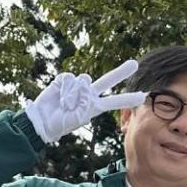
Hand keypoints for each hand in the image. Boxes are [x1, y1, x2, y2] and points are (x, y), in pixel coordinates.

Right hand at [24, 60, 146, 144]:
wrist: (43, 119)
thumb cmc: (61, 122)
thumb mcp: (78, 118)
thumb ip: (84, 103)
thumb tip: (84, 87)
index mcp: (95, 106)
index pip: (115, 101)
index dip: (128, 99)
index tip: (143, 97)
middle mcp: (89, 93)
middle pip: (108, 80)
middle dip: (121, 72)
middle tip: (135, 64)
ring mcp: (78, 86)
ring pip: (84, 80)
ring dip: (74, 94)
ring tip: (66, 105)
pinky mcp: (66, 79)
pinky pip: (70, 78)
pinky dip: (65, 89)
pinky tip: (60, 97)